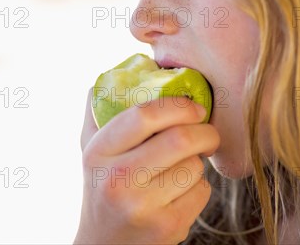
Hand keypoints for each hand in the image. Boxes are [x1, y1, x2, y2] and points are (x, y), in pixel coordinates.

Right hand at [74, 88, 219, 243]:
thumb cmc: (103, 189)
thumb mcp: (91, 151)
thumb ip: (100, 111)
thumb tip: (120, 71)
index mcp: (99, 152)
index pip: (144, 114)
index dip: (178, 105)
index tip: (194, 108)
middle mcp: (117, 179)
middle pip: (181, 139)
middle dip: (204, 131)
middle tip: (207, 133)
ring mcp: (142, 206)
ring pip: (194, 166)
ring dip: (197, 163)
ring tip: (181, 169)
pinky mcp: (166, 228)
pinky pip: (202, 192)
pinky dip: (199, 189)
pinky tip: (179, 195)